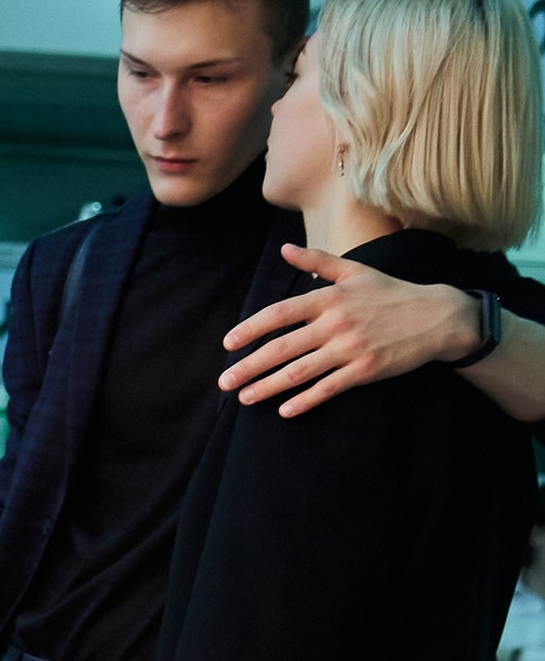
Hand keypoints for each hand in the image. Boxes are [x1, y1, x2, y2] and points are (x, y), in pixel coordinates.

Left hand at [221, 251, 474, 418]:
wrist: (435, 316)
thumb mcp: (355, 271)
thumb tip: (284, 250)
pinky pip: (328, 389)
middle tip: (224, 382)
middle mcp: (336, 323)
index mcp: (329, 297)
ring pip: (300, 372)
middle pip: (282, 348)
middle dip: (249, 366)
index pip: (280, 313)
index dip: (251, 329)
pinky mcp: (365, 370)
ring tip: (245, 398)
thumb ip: (317, 261)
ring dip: (268, 388)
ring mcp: (350, 348)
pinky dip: (305, 401)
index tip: (228, 344)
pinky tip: (285, 411)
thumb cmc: (390, 293)